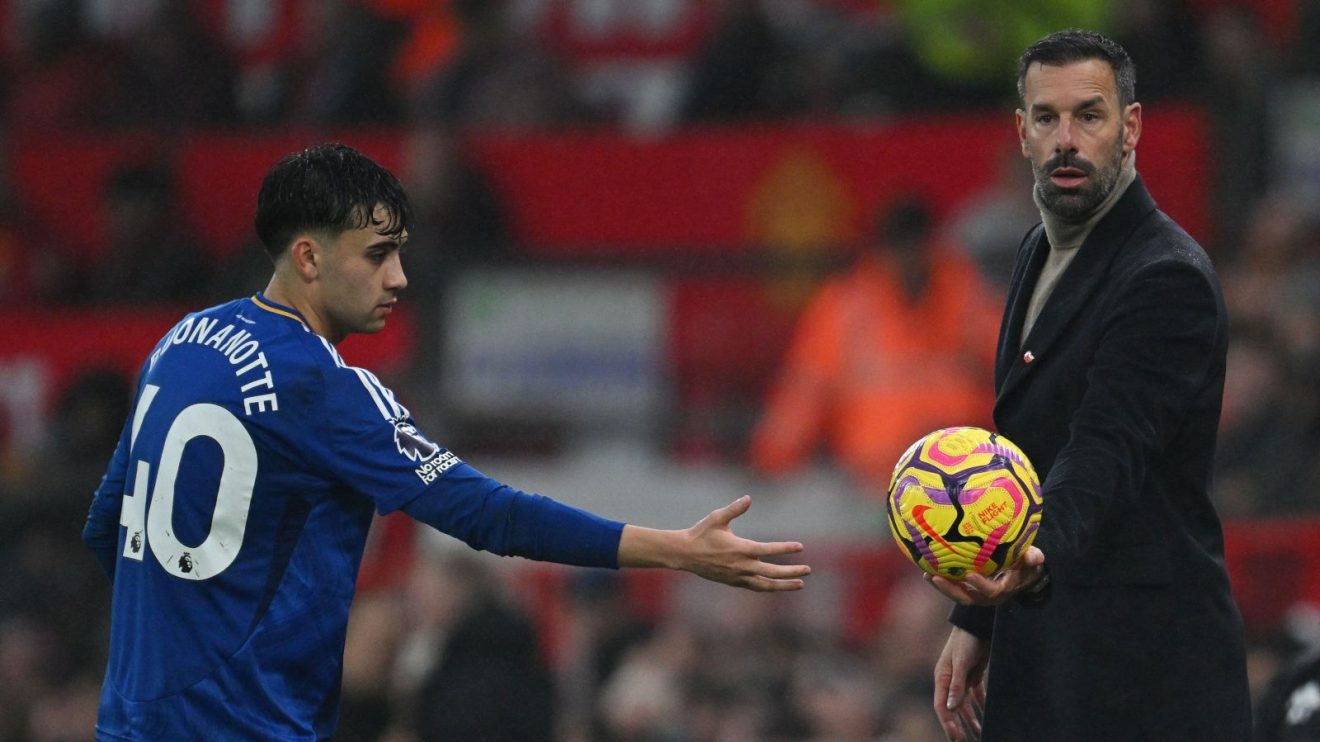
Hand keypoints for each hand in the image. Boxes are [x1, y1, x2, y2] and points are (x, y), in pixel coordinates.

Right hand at [619, 496, 809, 591]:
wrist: (685, 554)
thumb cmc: (701, 533)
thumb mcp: (717, 517)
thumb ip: (734, 509)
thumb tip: (748, 498)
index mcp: (741, 549)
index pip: (769, 549)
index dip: (786, 548)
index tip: (800, 547)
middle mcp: (742, 566)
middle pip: (772, 571)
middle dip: (792, 571)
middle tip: (808, 570)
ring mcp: (738, 576)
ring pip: (766, 585)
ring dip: (784, 585)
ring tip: (800, 584)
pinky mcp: (733, 582)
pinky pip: (755, 588)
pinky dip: (769, 588)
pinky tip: (777, 586)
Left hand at [925, 546, 1045, 606]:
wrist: (1020, 574)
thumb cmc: (1025, 564)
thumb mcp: (1030, 561)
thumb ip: (1032, 558)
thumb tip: (1037, 556)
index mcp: (1004, 589)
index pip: (992, 591)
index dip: (981, 585)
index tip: (969, 574)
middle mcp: (989, 597)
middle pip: (968, 599)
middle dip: (951, 590)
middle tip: (935, 577)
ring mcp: (978, 595)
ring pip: (958, 596)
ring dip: (942, 587)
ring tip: (927, 575)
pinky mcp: (969, 591)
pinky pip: (954, 589)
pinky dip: (942, 582)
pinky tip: (927, 570)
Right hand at [934, 626, 988, 741]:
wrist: (978, 622)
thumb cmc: (966, 639)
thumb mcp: (960, 662)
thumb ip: (955, 685)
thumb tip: (950, 707)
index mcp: (942, 678)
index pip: (941, 707)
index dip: (948, 724)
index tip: (957, 739)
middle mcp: (949, 681)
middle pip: (952, 709)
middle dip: (958, 727)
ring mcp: (961, 678)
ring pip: (965, 705)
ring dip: (971, 720)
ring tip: (979, 735)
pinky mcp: (973, 674)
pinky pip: (976, 696)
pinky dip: (981, 707)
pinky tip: (987, 717)